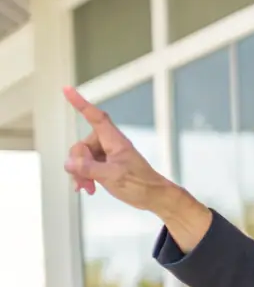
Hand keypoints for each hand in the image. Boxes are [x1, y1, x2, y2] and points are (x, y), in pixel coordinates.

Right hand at [63, 87, 172, 208]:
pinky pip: (86, 166)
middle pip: (82, 145)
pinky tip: (86, 188)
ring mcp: (106, 155)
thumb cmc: (140, 183)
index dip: (80, 102)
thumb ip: (89, 169)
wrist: (153, 197)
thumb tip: (69, 163)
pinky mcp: (105, 166)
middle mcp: (109, 144)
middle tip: (86, 180)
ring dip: (80, 173)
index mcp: (114, 141)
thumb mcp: (112, 176)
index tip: (67, 89)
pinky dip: (83, 176)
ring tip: (88, 187)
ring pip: (81, 158)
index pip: (95, 117)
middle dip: (79, 163)